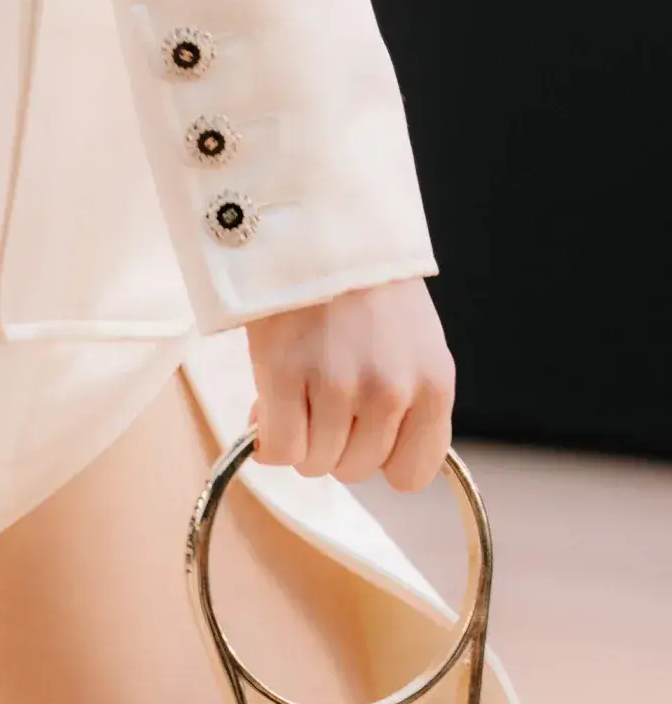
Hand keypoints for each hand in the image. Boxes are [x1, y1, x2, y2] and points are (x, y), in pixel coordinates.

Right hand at [244, 277, 455, 491]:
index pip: (411, 476)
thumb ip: (407, 405)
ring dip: (299, 437)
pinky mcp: (287, 377)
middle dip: (334, 445)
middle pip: (355, 472)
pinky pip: (279, 450)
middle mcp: (392, 392)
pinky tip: (271, 404)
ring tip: (298, 391)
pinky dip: (269, 437)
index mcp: (434, 386)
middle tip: (323, 398)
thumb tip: (367, 457)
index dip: (380, 458)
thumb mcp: (415, 347)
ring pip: (313, 465)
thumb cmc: (365, 289)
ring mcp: (339, 386)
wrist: (319, 227)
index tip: (364, 431)